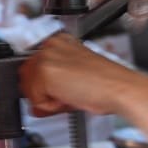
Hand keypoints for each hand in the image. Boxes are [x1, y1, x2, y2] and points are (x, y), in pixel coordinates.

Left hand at [19, 35, 147, 147]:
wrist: (120, 88)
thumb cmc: (108, 83)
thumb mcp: (75, 77)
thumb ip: (52, 85)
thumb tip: (34, 103)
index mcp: (59, 42)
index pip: (33, 68)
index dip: (43, 86)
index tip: (57, 93)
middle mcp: (50, 45)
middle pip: (27, 78)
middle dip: (43, 94)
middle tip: (68, 97)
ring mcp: (46, 57)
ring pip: (30, 90)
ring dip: (48, 100)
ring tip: (71, 97)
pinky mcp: (44, 72)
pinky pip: (36, 99)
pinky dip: (51, 106)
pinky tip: (70, 99)